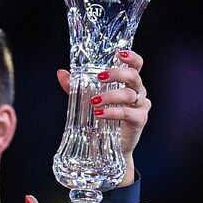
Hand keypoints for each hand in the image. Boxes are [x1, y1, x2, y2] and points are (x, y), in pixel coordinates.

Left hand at [58, 49, 148, 184]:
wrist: (108, 149)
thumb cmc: (101, 121)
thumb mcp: (86, 101)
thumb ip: (76, 87)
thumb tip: (61, 73)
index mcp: (128, 84)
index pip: (136, 65)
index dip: (131, 57)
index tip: (118, 54)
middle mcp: (138, 92)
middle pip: (133, 76)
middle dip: (117, 74)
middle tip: (100, 77)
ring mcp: (141, 106)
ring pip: (129, 94)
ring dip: (110, 96)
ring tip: (93, 102)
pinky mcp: (140, 120)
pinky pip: (128, 113)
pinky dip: (113, 112)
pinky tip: (99, 114)